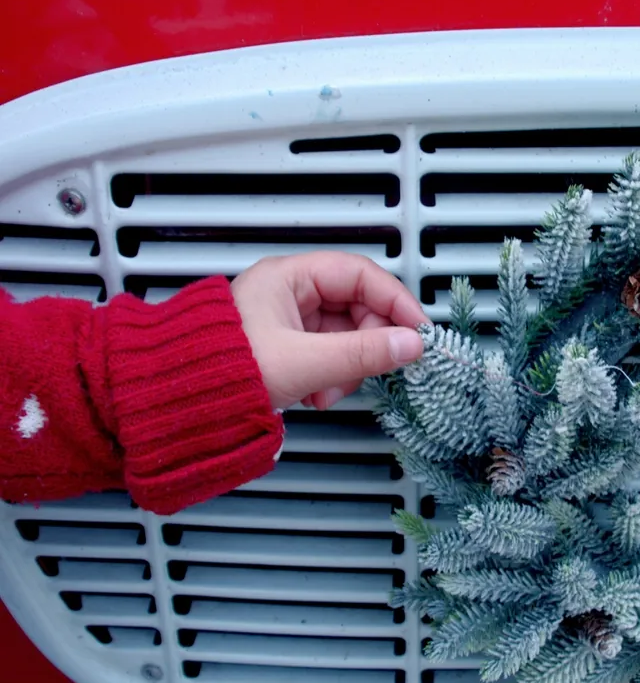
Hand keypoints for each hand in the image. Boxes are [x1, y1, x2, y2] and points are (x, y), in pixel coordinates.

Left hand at [231, 252, 428, 409]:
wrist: (180, 407)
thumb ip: (362, 353)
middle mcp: (289, 293)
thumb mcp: (304, 362)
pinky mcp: (288, 348)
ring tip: (328, 391)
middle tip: (374, 367)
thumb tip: (411, 345)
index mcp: (287, 277)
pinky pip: (330, 354)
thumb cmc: (223, 373)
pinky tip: (317, 395)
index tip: (417, 330)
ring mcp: (288, 321)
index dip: (394, 300)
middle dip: (367, 343)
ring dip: (349, 367)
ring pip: (345, 334)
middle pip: (356, 306)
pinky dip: (333, 377)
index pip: (359, 274)